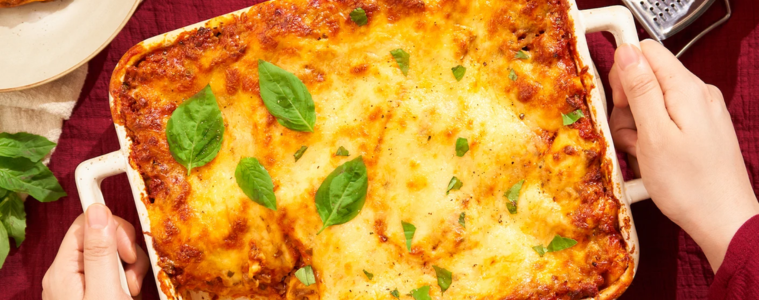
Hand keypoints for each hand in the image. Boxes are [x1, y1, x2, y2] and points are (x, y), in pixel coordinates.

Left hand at [42, 204, 149, 298]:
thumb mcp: (104, 291)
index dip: (113, 228)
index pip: (87, 224)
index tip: (130, 243)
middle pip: (102, 238)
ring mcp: (79, 284)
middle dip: (126, 253)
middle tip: (132, 277)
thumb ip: (100, 252)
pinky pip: (114, 274)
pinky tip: (129, 296)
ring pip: (113, 255)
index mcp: (64, 269)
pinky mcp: (93, 292)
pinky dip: (127, 282)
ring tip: (132, 292)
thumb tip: (97, 210)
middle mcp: (68, 273)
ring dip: (130, 270)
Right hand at [609, 40, 758, 271]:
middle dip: (628, 106)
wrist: (723, 220)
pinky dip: (652, 137)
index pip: (646, 52)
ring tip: (642, 154)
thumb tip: (627, 51)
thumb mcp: (654, 134)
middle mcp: (698, 94)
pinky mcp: (701, 130)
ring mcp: (702, 112)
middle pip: (648, 78)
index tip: (619, 103)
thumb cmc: (687, 183)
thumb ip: (640, 88)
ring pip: (653, 102)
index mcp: (686, 89)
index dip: (623, 73)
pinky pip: (666, 121)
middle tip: (630, 136)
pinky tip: (652, 158)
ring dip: (637, 126)